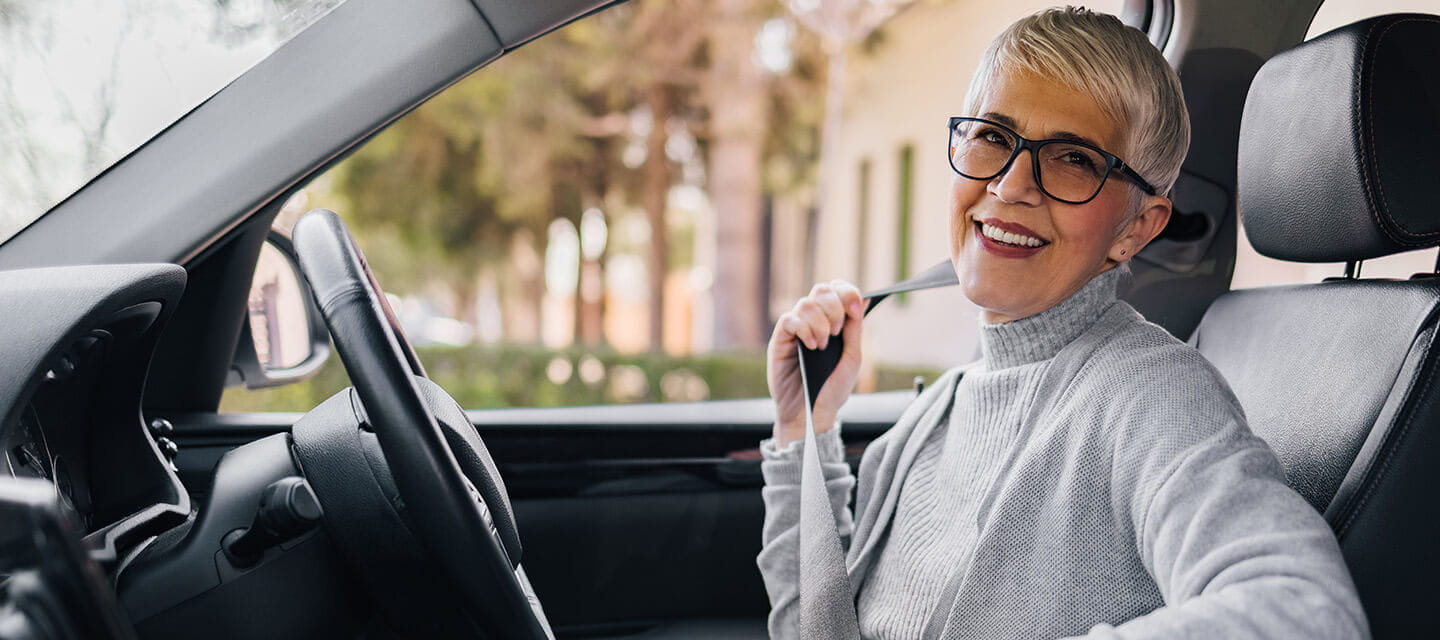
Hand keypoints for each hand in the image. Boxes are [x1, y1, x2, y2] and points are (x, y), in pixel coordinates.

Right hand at [767, 280, 864, 446]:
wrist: (813, 413)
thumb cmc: (832, 389)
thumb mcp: (852, 358)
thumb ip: (856, 329)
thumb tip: (866, 298)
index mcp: (833, 321)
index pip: (838, 291)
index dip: (847, 293)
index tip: (856, 310)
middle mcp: (813, 321)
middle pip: (821, 290)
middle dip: (834, 307)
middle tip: (837, 332)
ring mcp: (796, 329)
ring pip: (806, 303)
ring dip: (820, 323)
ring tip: (822, 346)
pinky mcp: (780, 340)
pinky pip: (788, 320)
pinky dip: (803, 329)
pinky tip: (811, 347)